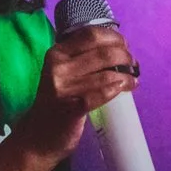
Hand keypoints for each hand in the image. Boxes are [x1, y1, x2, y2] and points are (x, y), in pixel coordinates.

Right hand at [12, 25, 139, 161]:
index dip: (113, 37)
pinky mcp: (72, 108)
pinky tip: (127, 88)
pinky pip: (103, 93)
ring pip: (107, 74)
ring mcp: (64, 88)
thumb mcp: (61, 71)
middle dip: (125, 56)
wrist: (38, 136)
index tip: (124, 45)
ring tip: (132, 79)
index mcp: (56, 53)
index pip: (90, 35)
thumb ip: (81, 57)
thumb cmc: (56, 101)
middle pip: (103, 52)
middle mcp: (58, 67)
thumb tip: (118, 48)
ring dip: (127, 75)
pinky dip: (119, 88)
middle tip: (132, 64)